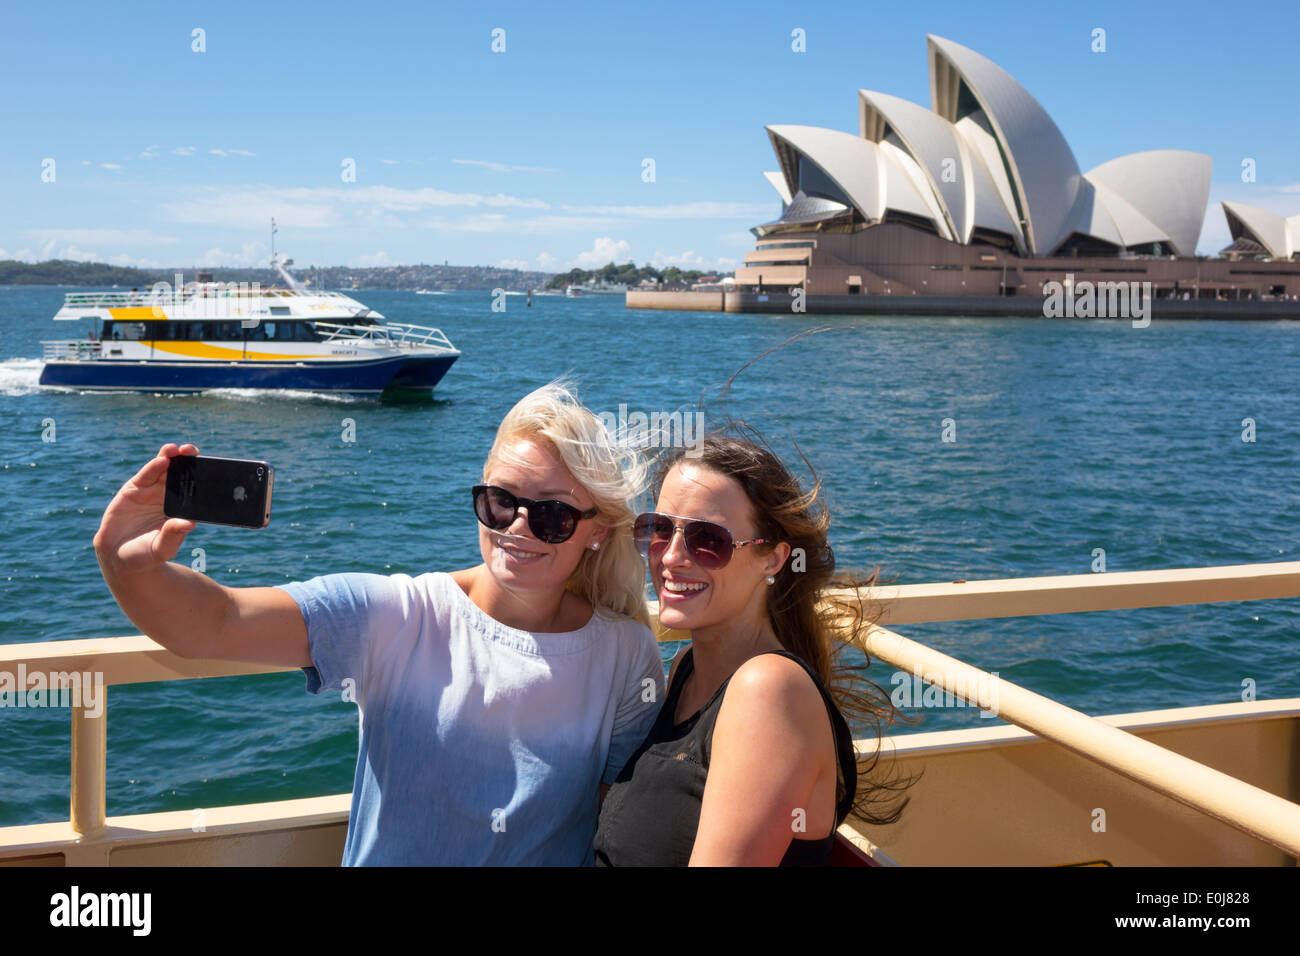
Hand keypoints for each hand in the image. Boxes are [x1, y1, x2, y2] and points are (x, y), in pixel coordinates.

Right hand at [94, 443, 198, 573]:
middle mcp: (169, 496)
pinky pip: (146, 475)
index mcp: (182, 508)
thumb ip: (173, 536)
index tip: (210, 466)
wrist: (119, 557)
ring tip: (175, 450)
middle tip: (192, 450)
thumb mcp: (162, 548)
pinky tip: (161, 461)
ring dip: (170, 458)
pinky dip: (153, 467)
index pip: (194, 487)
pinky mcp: (134, 490)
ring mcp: (152, 491)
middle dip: (187, 460)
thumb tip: (190, 523)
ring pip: (163, 469)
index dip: (201, 475)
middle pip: (181, 473)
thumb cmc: (147, 555)